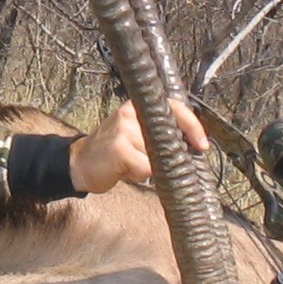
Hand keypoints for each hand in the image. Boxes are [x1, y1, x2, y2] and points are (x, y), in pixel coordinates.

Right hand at [68, 97, 210, 193]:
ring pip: (157, 156)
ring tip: (132, 165)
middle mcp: (130, 113)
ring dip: (149, 168)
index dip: (193, 126)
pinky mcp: (119, 148)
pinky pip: (145, 168)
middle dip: (173, 153)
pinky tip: (124, 171)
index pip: (174, 107)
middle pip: (169, 135)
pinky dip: (139, 175)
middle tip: (165, 164)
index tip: (202, 145)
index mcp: (137, 107)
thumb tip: (192, 145)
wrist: (80, 163)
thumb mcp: (136, 135)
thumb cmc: (114, 152)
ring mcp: (124, 129)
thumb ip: (159, 134)